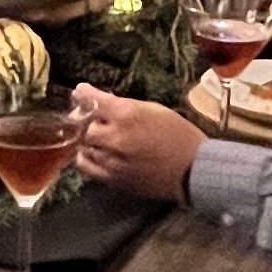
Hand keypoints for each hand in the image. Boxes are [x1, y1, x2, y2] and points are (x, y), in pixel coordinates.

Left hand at [74, 87, 205, 203]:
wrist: (192, 171)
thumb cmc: (178, 135)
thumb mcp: (155, 109)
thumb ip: (125, 105)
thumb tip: (103, 101)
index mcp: (127, 114)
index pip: (93, 100)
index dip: (83, 94)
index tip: (79, 92)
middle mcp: (114, 137)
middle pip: (83, 125)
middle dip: (85, 119)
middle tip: (88, 117)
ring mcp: (111, 160)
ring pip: (83, 145)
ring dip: (87, 139)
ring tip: (95, 135)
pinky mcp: (112, 179)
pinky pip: (87, 166)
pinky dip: (87, 157)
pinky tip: (94, 153)